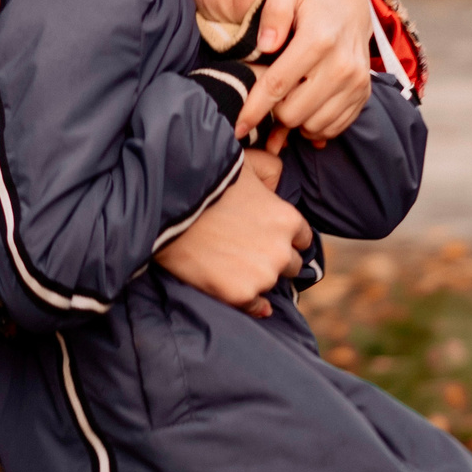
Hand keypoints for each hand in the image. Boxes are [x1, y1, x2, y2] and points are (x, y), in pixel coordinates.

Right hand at [153, 152, 309, 319]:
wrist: (168, 207)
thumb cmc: (207, 180)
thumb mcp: (247, 163)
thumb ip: (271, 172)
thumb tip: (278, 185)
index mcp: (288, 220)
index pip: (303, 239)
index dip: (286, 237)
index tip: (269, 236)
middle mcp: (282, 251)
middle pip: (292, 264)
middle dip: (275, 258)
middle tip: (250, 250)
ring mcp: (262, 276)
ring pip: (272, 283)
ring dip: (259, 276)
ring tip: (234, 264)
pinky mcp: (239, 295)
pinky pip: (256, 307)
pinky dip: (251, 303)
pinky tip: (240, 290)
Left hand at [237, 0, 373, 143]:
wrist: (350, 7)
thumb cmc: (309, 0)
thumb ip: (272, 12)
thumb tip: (266, 45)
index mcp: (318, 40)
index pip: (278, 84)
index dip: (254, 109)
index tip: (239, 126)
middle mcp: (342, 65)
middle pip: (293, 112)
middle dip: (273, 111)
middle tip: (268, 97)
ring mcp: (356, 83)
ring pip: (313, 126)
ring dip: (295, 120)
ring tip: (286, 100)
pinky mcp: (363, 95)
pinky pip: (333, 128)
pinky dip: (315, 125)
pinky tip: (305, 106)